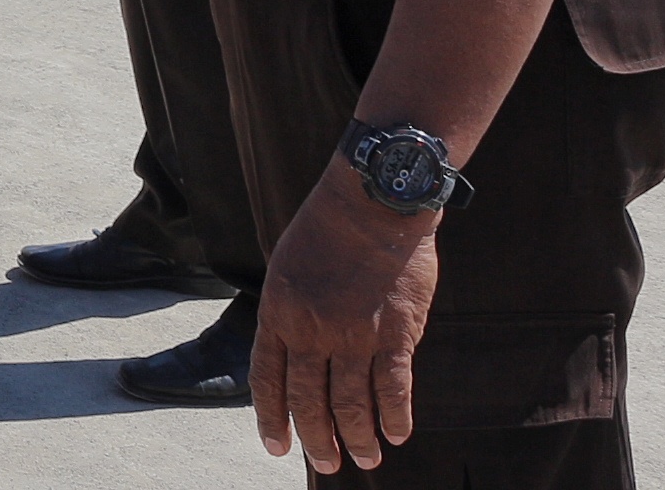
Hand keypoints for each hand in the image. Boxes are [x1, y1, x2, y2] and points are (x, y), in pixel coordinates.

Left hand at [254, 160, 440, 475]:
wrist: (372, 201)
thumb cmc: (328, 229)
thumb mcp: (287, 268)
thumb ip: (291, 314)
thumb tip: (299, 357)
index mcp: (278, 312)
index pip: (268, 380)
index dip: (272, 418)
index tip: (278, 448)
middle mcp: (311, 329)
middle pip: (308, 400)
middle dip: (316, 439)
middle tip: (327, 464)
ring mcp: (353, 334)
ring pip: (351, 404)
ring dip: (358, 438)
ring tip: (365, 460)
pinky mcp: (394, 333)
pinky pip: (393, 388)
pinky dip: (395, 417)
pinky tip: (397, 434)